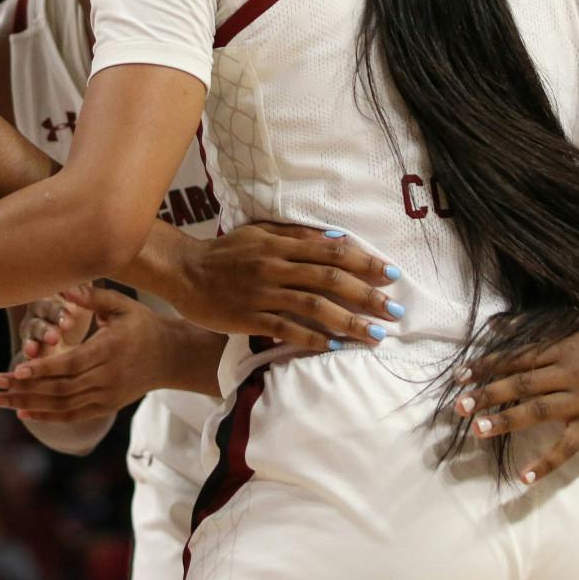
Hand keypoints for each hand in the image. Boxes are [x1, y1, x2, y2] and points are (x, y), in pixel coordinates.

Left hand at [0, 287, 183, 422]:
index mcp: (110, 349)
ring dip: (29, 403)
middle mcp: (108, 377)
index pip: (71, 363)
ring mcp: (108, 396)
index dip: (43, 368)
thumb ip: (93, 297)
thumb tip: (65, 290)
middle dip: (25, 388)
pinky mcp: (107, 406)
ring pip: (63, 404)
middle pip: (61, 388)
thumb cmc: (143, 324)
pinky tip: (23, 411)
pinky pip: (73, 415)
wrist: (171, 357)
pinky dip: (47, 416)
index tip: (17, 368)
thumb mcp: (123, 305)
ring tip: (0, 400)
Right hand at [171, 224, 401, 351]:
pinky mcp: (249, 317)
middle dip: (367, 295)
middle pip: (330, 279)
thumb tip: (337, 240)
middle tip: (394, 311)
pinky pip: (287, 329)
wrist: (184, 272)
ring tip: (374, 335)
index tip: (391, 274)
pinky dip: (313, 338)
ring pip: (314, 307)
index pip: (332, 251)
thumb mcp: (260, 233)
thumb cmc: (226, 252)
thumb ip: (297, 235)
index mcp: (280, 244)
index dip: (364, 262)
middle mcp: (275, 266)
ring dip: (348, 322)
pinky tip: (334, 347)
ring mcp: (263, 293)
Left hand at [455, 318, 578, 485]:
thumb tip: (494, 325)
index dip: (486, 367)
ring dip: (507, 421)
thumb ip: (533, 325)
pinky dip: (546, 463)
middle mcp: (567, 375)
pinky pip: (568, 447)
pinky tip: (523, 478)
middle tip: (459, 406)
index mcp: (559, 349)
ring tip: (479, 430)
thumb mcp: (573, 320)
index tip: (459, 376)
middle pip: (521, 385)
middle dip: (488, 395)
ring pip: (538, 412)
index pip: (514, 359)